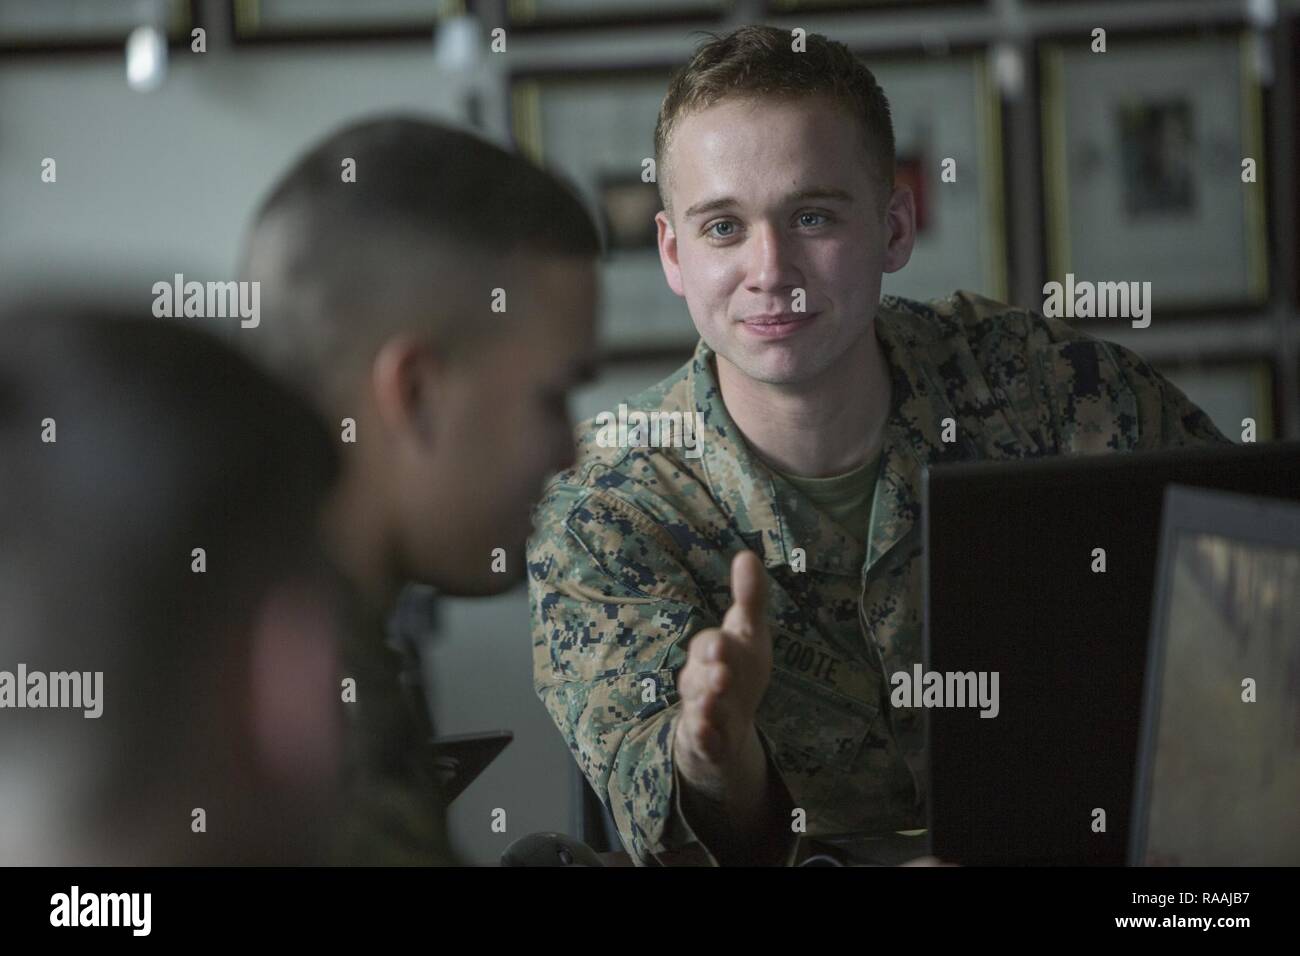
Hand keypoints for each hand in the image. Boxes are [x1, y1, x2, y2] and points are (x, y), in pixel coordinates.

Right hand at [673, 550, 772, 799]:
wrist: (727, 725)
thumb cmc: (739, 669)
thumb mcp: (749, 633)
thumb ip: (750, 598)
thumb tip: (748, 554)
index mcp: (711, 654)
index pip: (708, 645)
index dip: (714, 645)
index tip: (723, 643)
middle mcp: (702, 681)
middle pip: (699, 676)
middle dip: (709, 673)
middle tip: (721, 671)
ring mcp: (704, 712)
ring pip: (699, 707)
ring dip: (706, 704)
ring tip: (715, 700)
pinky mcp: (708, 741)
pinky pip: (703, 739)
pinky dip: (705, 737)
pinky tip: (710, 735)